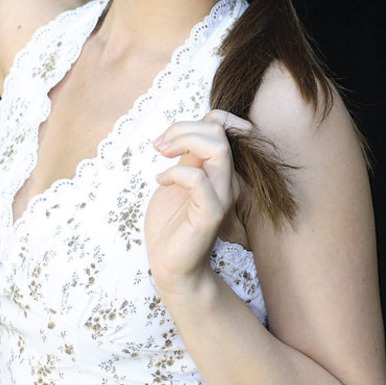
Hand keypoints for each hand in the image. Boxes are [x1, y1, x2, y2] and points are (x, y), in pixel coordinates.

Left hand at [144, 110, 249, 298]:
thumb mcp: (178, 178)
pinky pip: (198, 180)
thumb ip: (187, 155)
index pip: (223, 126)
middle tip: (160, 146)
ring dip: (183, 142)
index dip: (199, 119)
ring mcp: (220, 197)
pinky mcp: (209, 215)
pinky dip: (175, 173)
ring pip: (217, 150)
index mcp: (218, 169)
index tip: (168, 137)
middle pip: (218, 133)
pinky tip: (161, 181)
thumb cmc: (171, 223)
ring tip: (162, 155)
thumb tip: (186, 128)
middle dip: (183, 129)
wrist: (170, 265)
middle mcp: (225, 180)